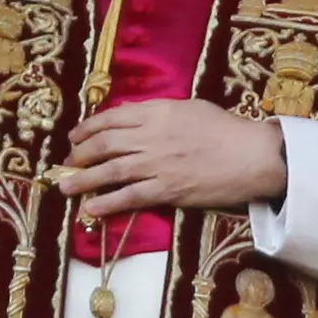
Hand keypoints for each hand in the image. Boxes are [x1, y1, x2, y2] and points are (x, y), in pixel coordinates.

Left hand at [59, 100, 289, 217]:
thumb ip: (160, 113)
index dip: (87, 128)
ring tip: (64, 186)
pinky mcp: (166, 190)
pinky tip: (90, 209)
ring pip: (109, 172)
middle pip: (104, 145)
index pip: (111, 118)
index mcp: (157, 113)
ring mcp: (157, 165)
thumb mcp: (191, 108)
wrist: (252, 156)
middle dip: (79, 154)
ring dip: (82, 180)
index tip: (75, 137)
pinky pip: (129, 197)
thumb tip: (135, 118)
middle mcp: (151, 137)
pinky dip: (107, 203)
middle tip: (67, 163)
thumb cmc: (226, 129)